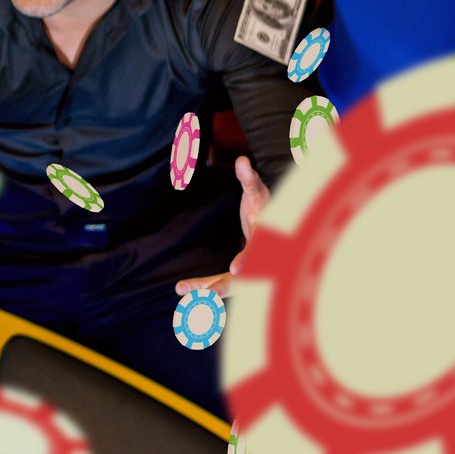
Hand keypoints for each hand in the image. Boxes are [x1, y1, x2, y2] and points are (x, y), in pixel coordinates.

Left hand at [176, 158, 268, 297]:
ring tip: (181, 288)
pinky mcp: (236, 276)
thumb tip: (243, 160)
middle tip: (208, 293)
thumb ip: (250, 179)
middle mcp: (260, 261)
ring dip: (207, 289)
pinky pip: (218, 283)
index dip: (248, 261)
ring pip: (228, 285)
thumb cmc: (263, 207)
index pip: (260, 253)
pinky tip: (181, 288)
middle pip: (245, 278)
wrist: (274, 227)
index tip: (236, 271)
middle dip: (226, 286)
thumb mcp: (258, 192)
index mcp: (268, 240)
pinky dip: (202, 287)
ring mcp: (248, 271)